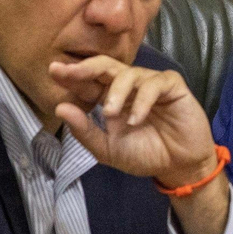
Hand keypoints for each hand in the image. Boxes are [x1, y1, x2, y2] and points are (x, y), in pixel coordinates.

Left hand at [51, 56, 214, 182]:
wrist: (179, 167)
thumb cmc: (145, 155)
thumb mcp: (108, 150)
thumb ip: (85, 132)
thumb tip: (60, 108)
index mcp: (110, 98)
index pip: (88, 81)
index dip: (71, 75)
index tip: (53, 71)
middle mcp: (128, 86)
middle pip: (105, 66)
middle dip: (86, 67)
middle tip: (70, 72)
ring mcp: (151, 84)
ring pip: (129, 73)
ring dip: (116, 92)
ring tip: (109, 114)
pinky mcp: (172, 86)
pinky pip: (155, 84)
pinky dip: (142, 100)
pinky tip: (136, 119)